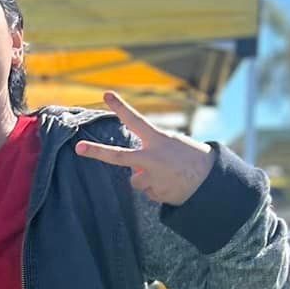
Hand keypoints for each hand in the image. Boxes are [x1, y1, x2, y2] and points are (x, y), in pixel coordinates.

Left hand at [74, 91, 213, 205]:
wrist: (210, 181)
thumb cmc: (189, 157)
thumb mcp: (173, 143)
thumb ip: (150, 150)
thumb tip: (132, 169)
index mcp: (158, 140)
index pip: (136, 120)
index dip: (120, 107)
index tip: (106, 95)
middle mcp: (152, 158)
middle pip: (118, 157)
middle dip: (97, 152)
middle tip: (78, 148)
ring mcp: (152, 177)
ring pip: (135, 180)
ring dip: (145, 178)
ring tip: (165, 175)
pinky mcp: (155, 193)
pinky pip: (147, 191)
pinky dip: (155, 188)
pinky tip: (169, 184)